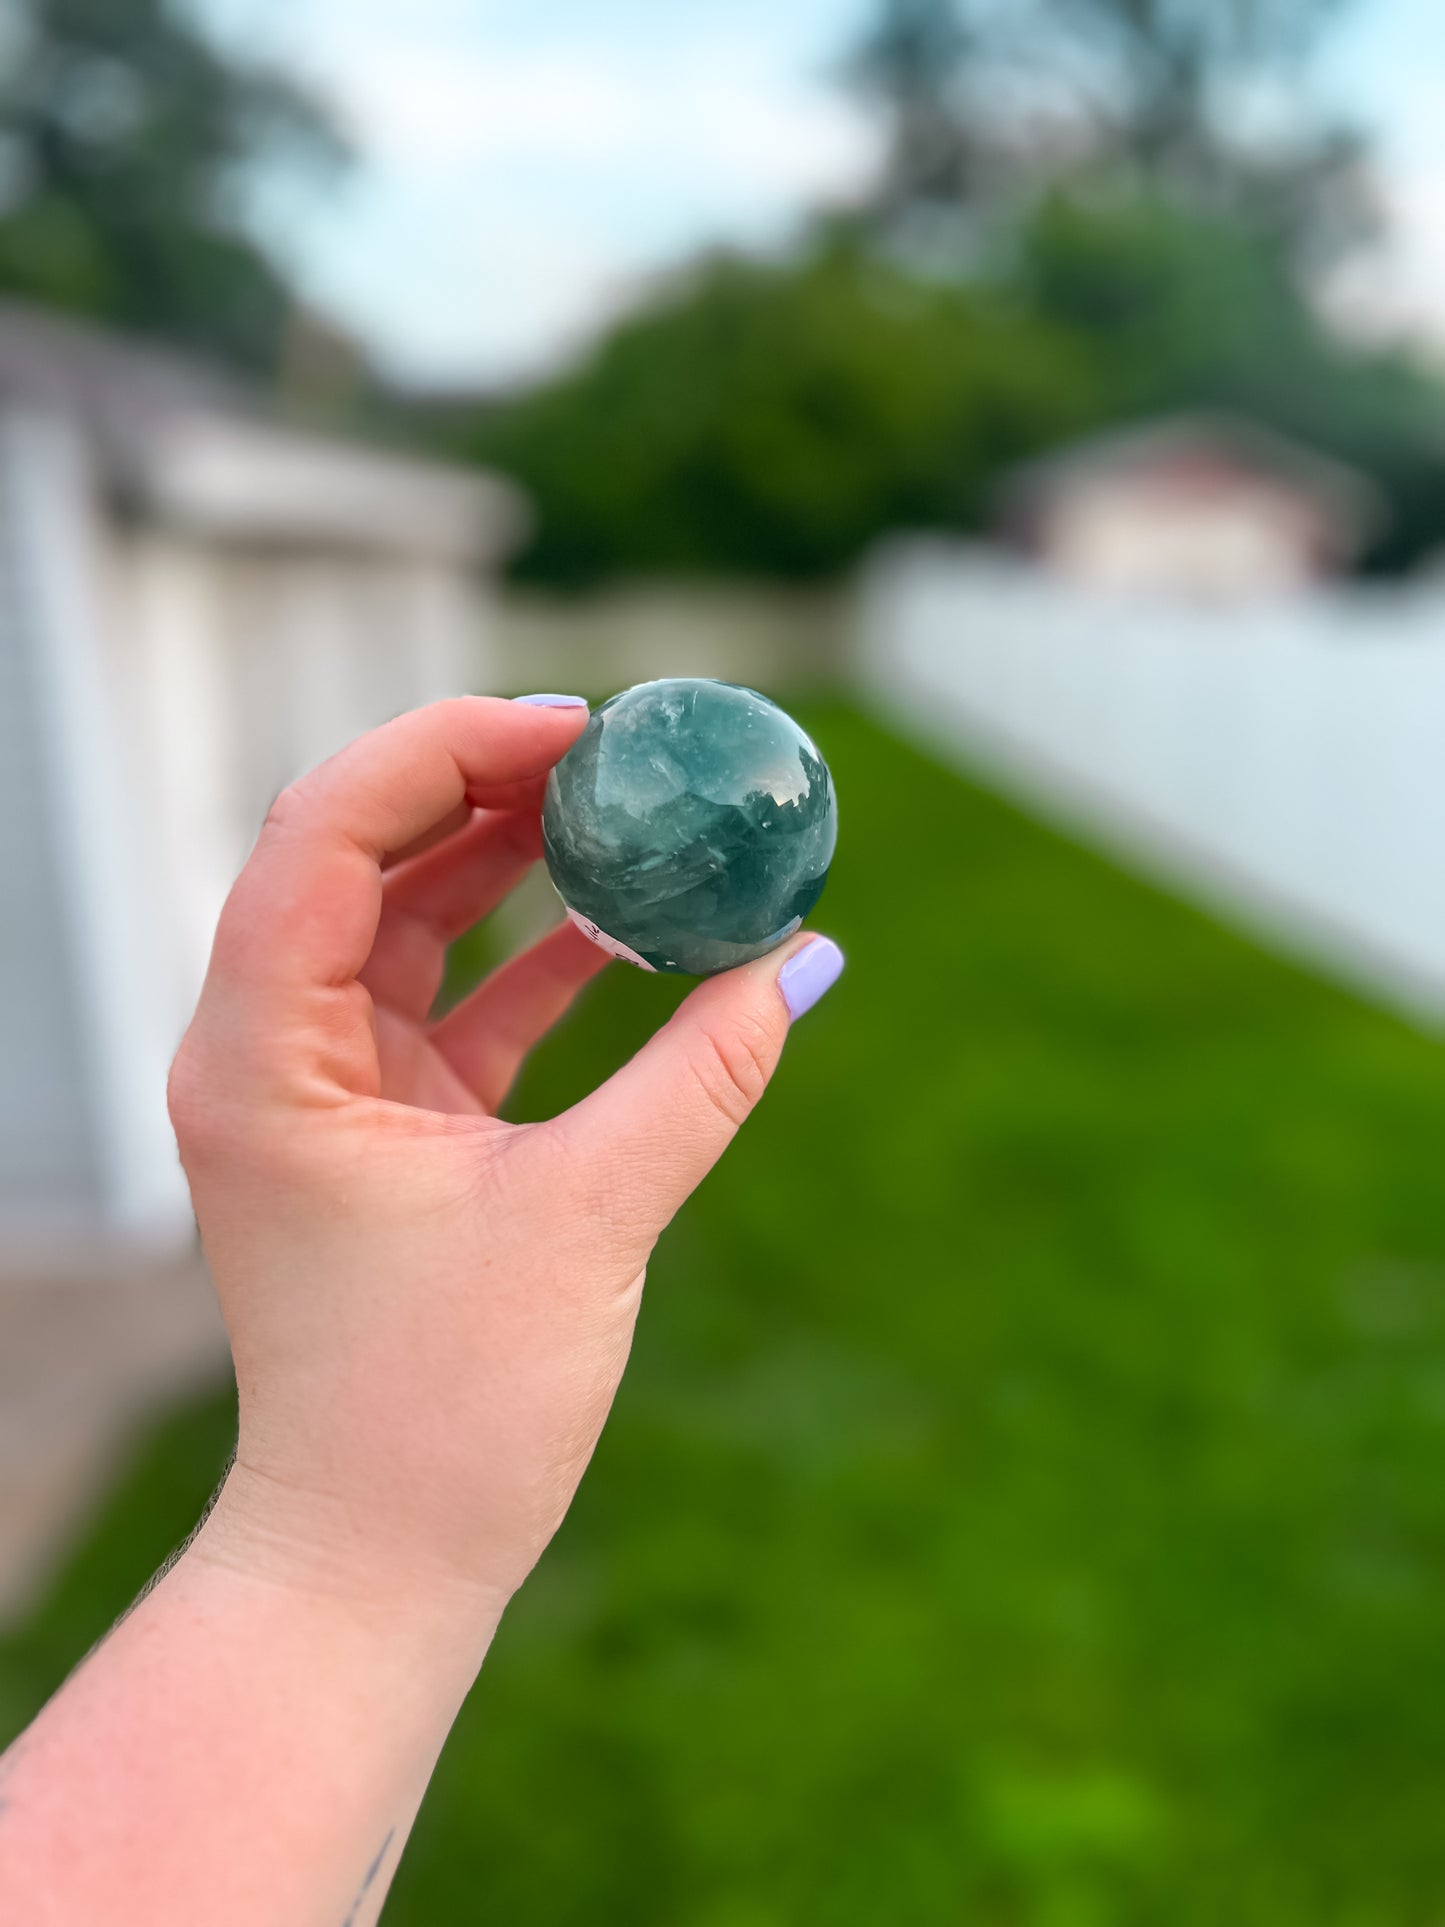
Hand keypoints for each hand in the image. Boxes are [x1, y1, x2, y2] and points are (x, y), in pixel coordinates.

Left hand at [170, 695, 843, 1626]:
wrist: (381, 1561)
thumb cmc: (443, 1412)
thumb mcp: (589, 1222)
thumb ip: (701, 1079)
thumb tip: (805, 961)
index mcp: (264, 1053)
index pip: (323, 831)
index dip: (445, 750)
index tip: (576, 731)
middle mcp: (271, 1050)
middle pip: (363, 853)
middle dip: (486, 783)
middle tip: (615, 747)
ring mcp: (326, 1088)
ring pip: (409, 920)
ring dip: (513, 862)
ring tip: (628, 809)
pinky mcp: (387, 1130)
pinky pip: (457, 1003)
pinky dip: (536, 962)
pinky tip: (630, 931)